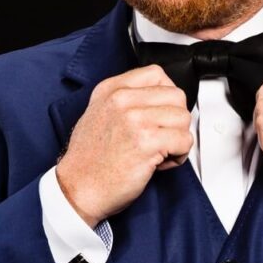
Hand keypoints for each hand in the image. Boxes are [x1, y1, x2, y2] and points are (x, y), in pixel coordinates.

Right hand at [55, 65, 192, 226]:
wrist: (77, 188)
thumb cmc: (89, 159)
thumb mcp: (99, 113)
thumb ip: (125, 100)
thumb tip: (158, 98)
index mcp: (111, 89)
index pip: (156, 74)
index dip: (166, 96)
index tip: (161, 113)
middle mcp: (121, 100)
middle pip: (176, 95)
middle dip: (175, 119)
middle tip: (162, 136)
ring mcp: (135, 119)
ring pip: (183, 117)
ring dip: (178, 138)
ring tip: (160, 151)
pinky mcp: (147, 142)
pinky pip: (184, 140)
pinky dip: (179, 155)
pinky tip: (160, 162)